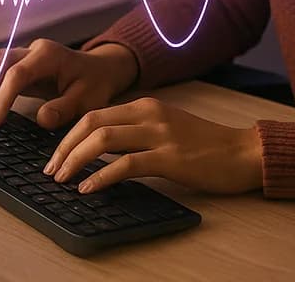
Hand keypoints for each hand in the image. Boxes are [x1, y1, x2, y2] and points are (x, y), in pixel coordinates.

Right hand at [0, 38, 138, 128]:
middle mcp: (32, 50)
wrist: (99, 70)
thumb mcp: (88, 100)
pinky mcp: (17, 63)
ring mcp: (23, 54)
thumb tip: (40, 119)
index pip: (16, 73)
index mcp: (49, 55)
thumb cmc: (94, 85)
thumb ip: (65, 109)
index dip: (2, 97)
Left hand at [44, 96, 262, 195]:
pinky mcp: (170, 158)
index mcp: (144, 105)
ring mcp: (159, 135)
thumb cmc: (205, 145)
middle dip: (64, 147)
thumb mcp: (165, 128)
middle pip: (91, 123)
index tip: (56, 156)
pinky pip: (126, 165)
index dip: (68, 135)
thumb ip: (135, 131)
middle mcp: (148, 114)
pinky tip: (89, 188)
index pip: (93, 114)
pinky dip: (101, 176)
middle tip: (51, 169)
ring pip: (103, 140)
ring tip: (63, 179)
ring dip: (76, 160)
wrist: (243, 152)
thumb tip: (100, 147)